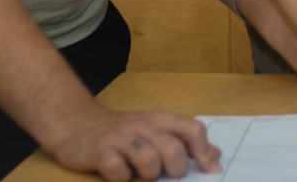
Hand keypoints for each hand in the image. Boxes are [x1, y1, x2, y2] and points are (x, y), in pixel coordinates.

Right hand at [49, 105, 220, 180]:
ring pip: (148, 160)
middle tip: (167, 175)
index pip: (193, 130)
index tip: (211, 172)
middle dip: (176, 171)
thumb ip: (185, 141)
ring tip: (142, 174)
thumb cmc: (125, 133)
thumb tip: (217, 155)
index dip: (205, 153)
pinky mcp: (99, 151)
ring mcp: (121, 138)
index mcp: (162, 120)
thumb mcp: (157, 130)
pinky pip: (117, 171)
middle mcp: (143, 126)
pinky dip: (121, 178)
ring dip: (149, 175)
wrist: (79, 125)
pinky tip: (119, 173)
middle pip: (173, 150)